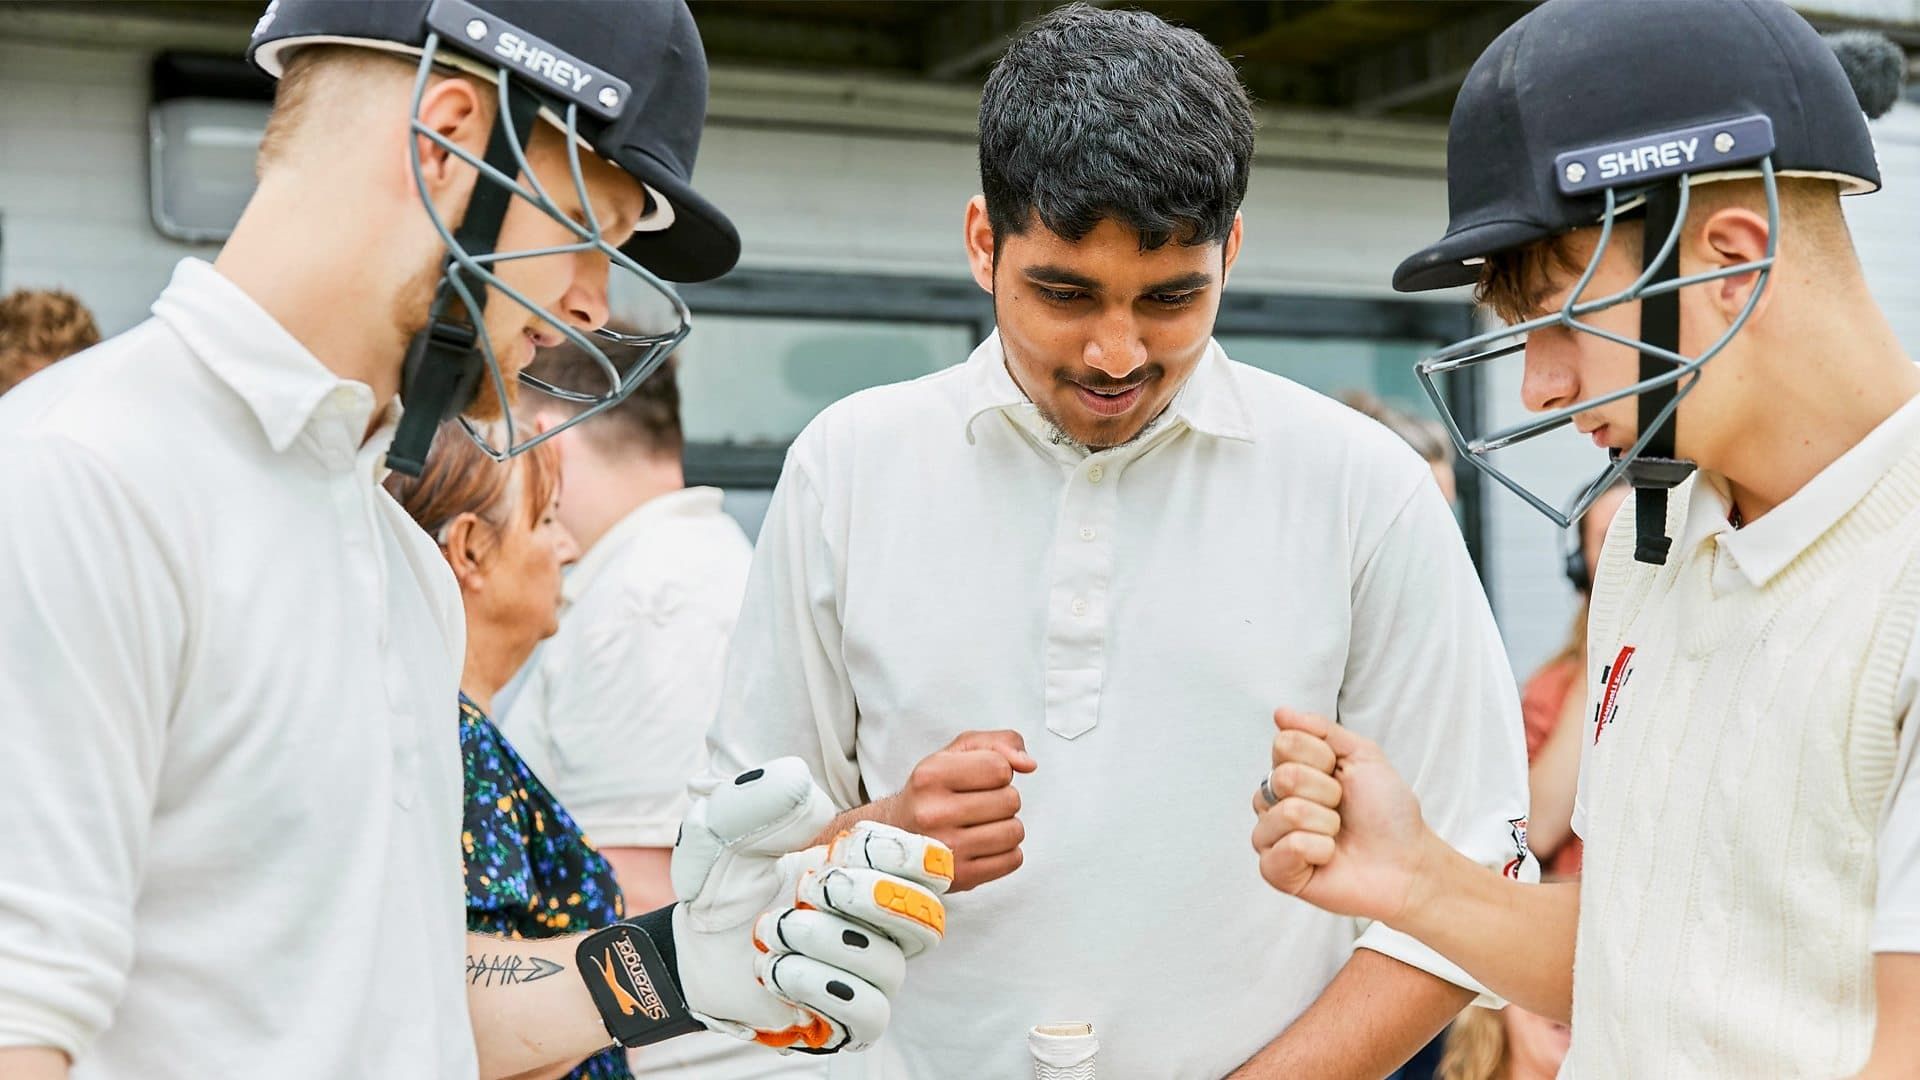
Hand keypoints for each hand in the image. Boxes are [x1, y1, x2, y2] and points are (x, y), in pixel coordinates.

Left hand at [672, 758, 953, 1053]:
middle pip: (929, 916)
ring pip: (889, 965)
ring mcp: (869, 974)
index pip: (933, 864)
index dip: (896, 853)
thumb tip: (801, 783)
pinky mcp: (849, 1020)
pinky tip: (776, 969)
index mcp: (872, 872)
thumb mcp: (727, 830)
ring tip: (772, 929)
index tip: (837, 848)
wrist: (694, 946)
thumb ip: (758, 800)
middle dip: (869, 896)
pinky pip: (869, 1012)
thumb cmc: (726, 883)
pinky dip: (817, 985)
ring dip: (825, 940)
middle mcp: (883, 924)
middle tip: (810, 885)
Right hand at [883, 730, 1035, 891]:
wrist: (896, 835)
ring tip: (983, 825)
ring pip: (1014, 831)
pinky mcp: (961, 877)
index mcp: (931, 776)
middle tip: (979, 804)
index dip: (998, 771)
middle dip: (1002, 799)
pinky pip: (1012, 859)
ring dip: (1006, 826)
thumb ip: (997, 744)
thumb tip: (1027, 764)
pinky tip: (985, 845)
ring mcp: (947, 849)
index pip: (999, 767)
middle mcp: (934, 813)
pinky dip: (1007, 852)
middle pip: (1010, 800)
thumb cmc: (930, 792)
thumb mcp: (955, 754)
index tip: (981, 779)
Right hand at [1250, 709, 1436, 926]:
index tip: (1343, 776)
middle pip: (1283, 777)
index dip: (1321, 758)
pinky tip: (1328, 857)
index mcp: (1291, 771)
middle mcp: (1275, 802)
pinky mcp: (1277, 872)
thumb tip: (1280, 713)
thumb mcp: (1362, 755)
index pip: (1284, 744)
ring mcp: (1273, 837)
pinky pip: (1287, 849)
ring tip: (1337, 835)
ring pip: (1286, 813)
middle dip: (1327, 792)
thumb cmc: (1386, 812)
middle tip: (1342, 808)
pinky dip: (1318, 850)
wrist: (1408, 861)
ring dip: (1325, 823)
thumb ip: (1321, 730)